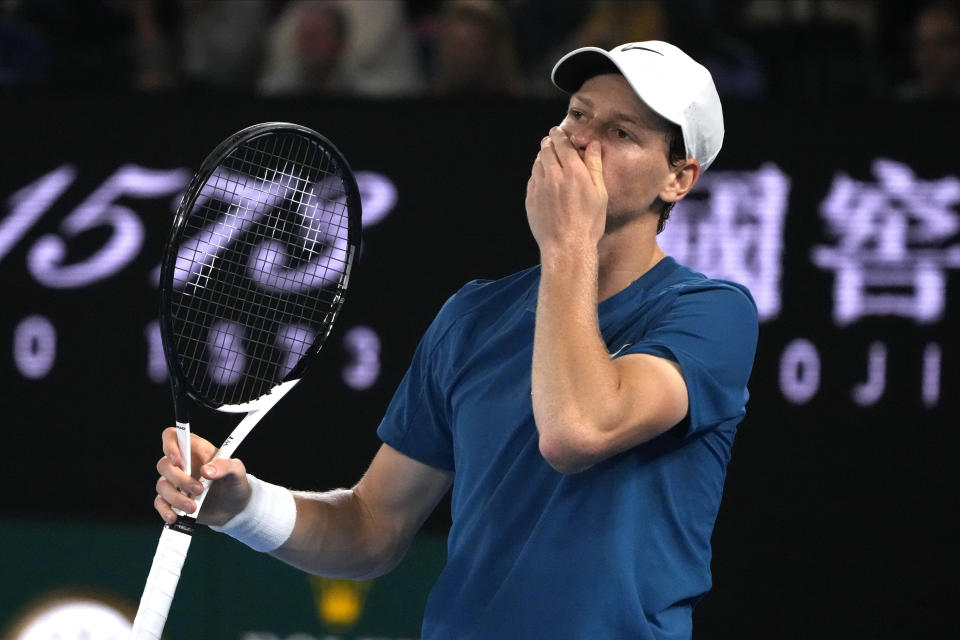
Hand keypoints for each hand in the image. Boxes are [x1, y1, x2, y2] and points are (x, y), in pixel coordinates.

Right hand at [154, 427, 250, 526]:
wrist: (235, 509)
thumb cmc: (235, 484)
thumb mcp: (237, 472)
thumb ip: (226, 466)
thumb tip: (206, 470)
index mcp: (196, 450)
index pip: (173, 437)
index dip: (170, 445)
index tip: (179, 460)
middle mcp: (182, 465)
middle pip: (164, 465)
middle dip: (180, 479)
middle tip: (199, 490)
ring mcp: (176, 483)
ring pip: (162, 486)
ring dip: (176, 498)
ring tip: (194, 508)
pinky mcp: (173, 500)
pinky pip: (160, 503)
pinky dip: (165, 510)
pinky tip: (175, 517)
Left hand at [525, 127, 606, 255]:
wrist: (567, 247)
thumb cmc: (588, 223)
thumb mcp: (600, 194)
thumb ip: (595, 166)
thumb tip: (593, 146)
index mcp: (573, 172)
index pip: (562, 144)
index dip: (560, 135)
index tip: (558, 131)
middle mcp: (553, 176)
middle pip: (546, 150)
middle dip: (549, 142)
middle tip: (551, 140)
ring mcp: (539, 188)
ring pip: (537, 163)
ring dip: (542, 157)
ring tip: (546, 156)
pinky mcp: (531, 200)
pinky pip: (532, 180)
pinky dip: (537, 174)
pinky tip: (542, 177)